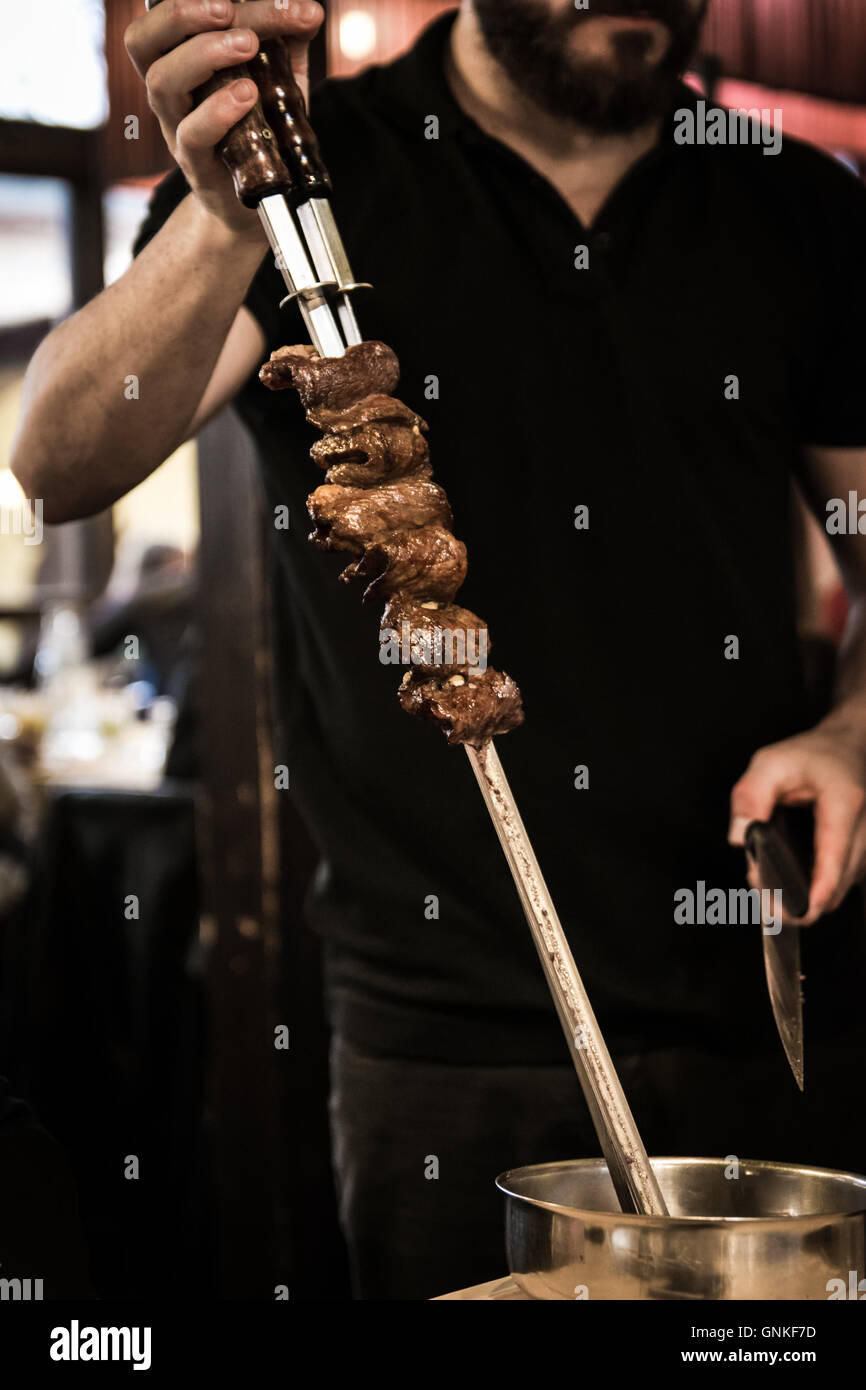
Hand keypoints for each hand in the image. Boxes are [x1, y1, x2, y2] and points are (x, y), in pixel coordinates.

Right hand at [125, 0, 322, 234]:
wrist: (259, 203)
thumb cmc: (259, 132)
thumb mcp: (274, 80)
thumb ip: (285, 45)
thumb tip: (306, 12)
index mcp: (178, 60)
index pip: (172, 16)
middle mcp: (169, 91)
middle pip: (144, 40)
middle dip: (183, 14)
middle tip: (228, 9)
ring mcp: (177, 128)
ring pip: (162, 81)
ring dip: (204, 54)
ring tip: (246, 45)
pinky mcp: (196, 164)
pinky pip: (192, 134)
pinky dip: (217, 110)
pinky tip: (247, 95)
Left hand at [728, 723, 865, 924]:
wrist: (845, 747)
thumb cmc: (809, 755)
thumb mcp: (769, 764)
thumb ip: (750, 798)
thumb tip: (739, 836)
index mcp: (843, 804)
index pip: (834, 860)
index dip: (816, 894)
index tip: (796, 912)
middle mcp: (862, 829)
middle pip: (837, 885)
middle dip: (797, 900)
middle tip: (759, 889)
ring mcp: (865, 843)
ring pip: (839, 888)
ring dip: (805, 895)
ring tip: (767, 881)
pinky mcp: (859, 853)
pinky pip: (840, 881)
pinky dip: (814, 886)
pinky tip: (787, 877)